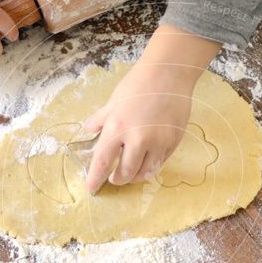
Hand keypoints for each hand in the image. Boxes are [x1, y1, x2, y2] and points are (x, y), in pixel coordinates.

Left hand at [84, 64, 194, 191]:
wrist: (170, 73)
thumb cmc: (139, 84)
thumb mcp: (114, 101)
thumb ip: (100, 119)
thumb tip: (88, 129)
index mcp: (117, 128)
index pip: (102, 162)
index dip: (95, 179)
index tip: (91, 189)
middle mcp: (138, 138)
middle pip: (125, 173)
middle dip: (117, 180)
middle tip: (114, 179)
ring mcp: (158, 142)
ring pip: (145, 173)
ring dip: (135, 177)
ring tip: (130, 173)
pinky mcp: (173, 141)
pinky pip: (160, 162)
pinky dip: (151, 165)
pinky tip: (146, 160)